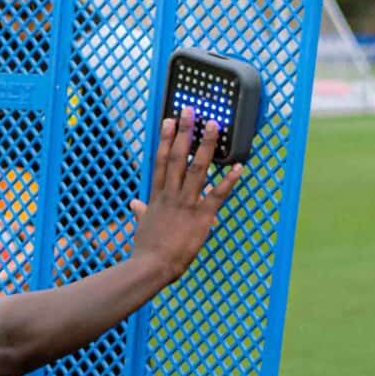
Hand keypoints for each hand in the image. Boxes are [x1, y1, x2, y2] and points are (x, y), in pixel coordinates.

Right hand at [128, 117, 245, 283]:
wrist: (151, 265)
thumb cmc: (146, 249)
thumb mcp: (141, 226)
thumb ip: (140, 212)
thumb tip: (134, 205)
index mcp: (157, 196)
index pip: (162, 160)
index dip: (166, 139)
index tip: (169, 120)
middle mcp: (172, 194)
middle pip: (178, 156)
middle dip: (185, 131)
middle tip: (191, 110)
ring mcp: (186, 204)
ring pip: (198, 168)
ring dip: (207, 145)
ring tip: (214, 125)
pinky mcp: (201, 217)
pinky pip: (218, 195)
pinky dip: (229, 180)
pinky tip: (240, 167)